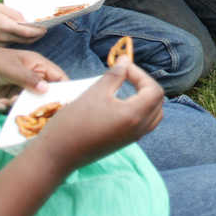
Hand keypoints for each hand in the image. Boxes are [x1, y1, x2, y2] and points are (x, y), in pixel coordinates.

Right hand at [0, 3, 47, 46]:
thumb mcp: (2, 8)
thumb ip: (17, 15)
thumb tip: (29, 21)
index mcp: (6, 27)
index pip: (28, 32)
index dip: (39, 31)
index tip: (45, 28)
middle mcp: (4, 38)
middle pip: (27, 40)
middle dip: (37, 35)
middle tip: (44, 29)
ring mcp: (0, 44)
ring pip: (20, 42)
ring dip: (29, 38)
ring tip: (36, 31)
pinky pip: (12, 44)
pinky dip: (19, 39)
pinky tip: (21, 34)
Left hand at [0, 46, 67, 111]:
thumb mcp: (10, 68)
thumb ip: (28, 79)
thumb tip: (47, 90)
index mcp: (37, 65)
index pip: (58, 77)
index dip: (64, 89)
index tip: (65, 104)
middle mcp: (32, 77)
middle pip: (46, 94)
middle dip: (39, 103)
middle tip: (32, 110)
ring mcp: (20, 88)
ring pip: (29, 103)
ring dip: (20, 106)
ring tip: (8, 102)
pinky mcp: (9, 97)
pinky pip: (15, 108)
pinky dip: (8, 108)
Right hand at [27, 58, 164, 173]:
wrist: (57, 154)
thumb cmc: (74, 121)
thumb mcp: (95, 92)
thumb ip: (115, 75)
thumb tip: (125, 60)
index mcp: (135, 115)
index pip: (154, 90)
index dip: (141, 75)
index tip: (122, 68)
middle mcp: (139, 129)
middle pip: (157, 102)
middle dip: (145, 85)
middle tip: (126, 75)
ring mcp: (133, 138)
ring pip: (153, 114)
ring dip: (145, 98)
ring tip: (126, 87)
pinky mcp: (124, 142)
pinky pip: (143, 124)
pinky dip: (140, 109)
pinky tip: (121, 103)